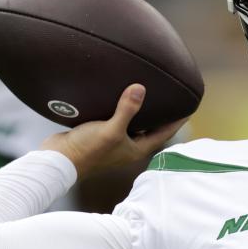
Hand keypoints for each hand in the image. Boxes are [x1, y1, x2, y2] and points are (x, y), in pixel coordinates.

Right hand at [41, 84, 185, 178]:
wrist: (58, 160)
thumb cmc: (87, 150)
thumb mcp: (111, 129)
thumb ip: (127, 110)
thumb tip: (140, 88)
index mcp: (136, 149)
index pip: (164, 133)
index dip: (177, 120)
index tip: (189, 106)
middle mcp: (127, 146)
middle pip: (150, 128)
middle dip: (160, 114)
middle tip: (171, 96)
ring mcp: (113, 141)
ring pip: (132, 123)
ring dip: (140, 110)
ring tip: (148, 92)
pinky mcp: (99, 135)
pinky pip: (116, 119)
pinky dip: (121, 108)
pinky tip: (119, 95)